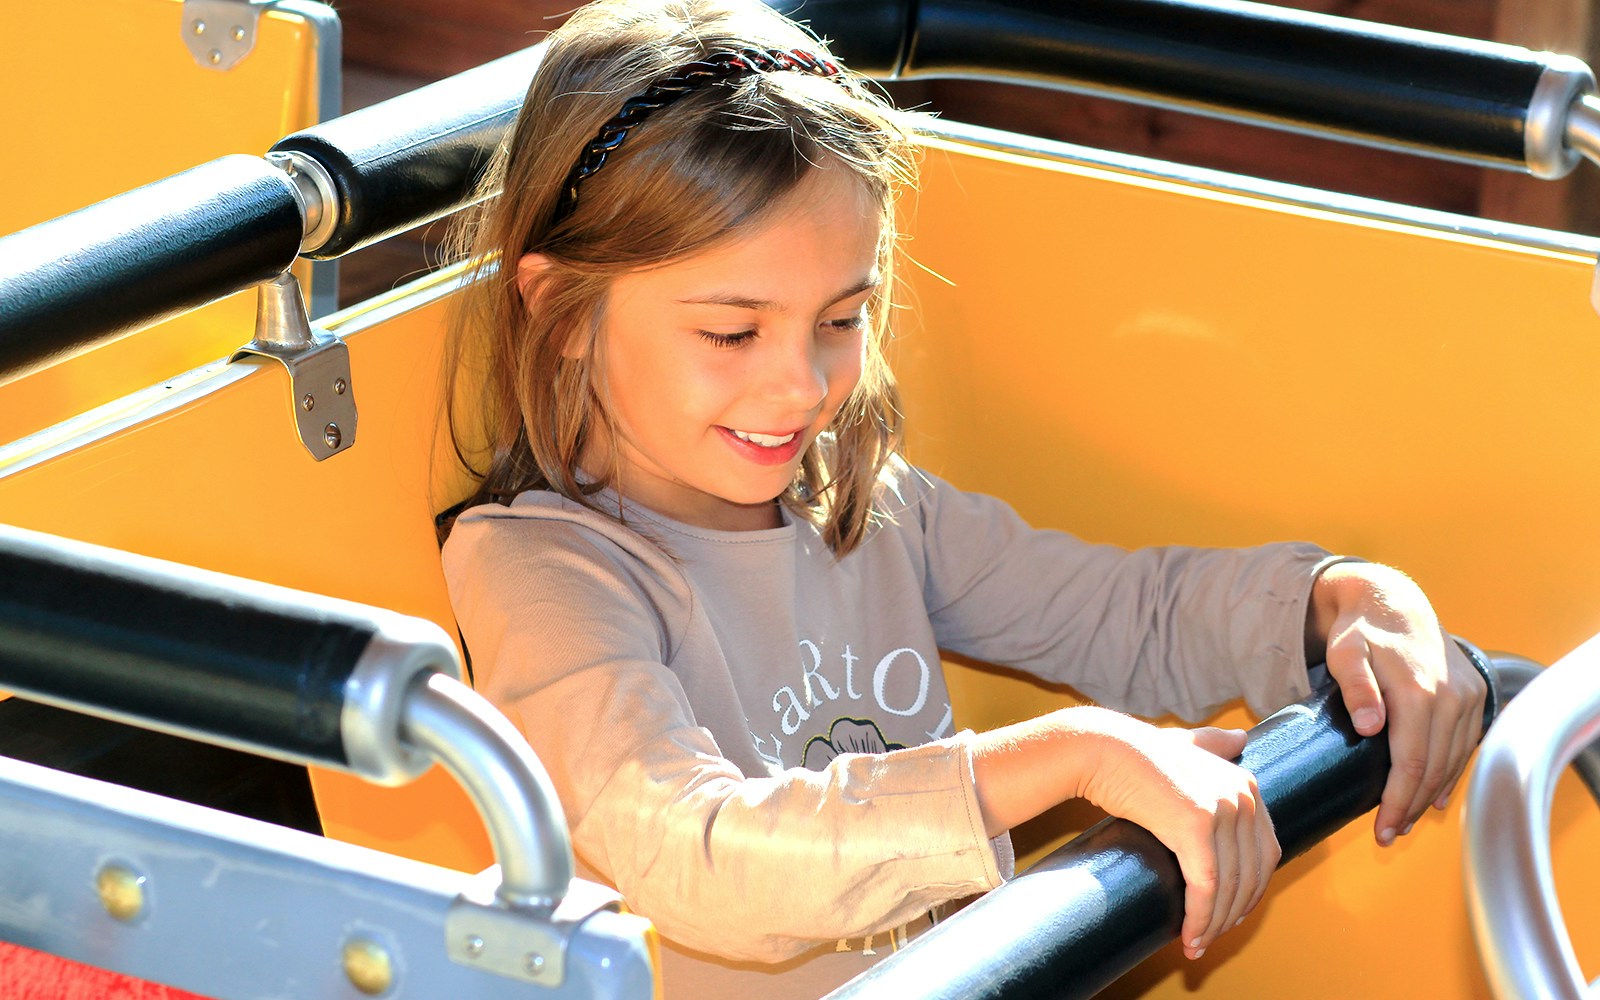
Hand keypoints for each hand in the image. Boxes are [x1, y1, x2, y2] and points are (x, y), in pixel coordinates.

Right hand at [1076, 713, 1279, 960]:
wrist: (1100, 748)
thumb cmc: (1136, 751)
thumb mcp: (1186, 744)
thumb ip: (1214, 743)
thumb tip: (1240, 738)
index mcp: (1246, 784)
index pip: (1265, 853)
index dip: (1252, 891)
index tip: (1232, 914)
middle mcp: (1242, 797)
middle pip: (1250, 875)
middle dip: (1234, 913)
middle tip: (1212, 936)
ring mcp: (1222, 811)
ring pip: (1229, 888)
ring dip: (1215, 925)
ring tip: (1196, 945)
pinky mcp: (1195, 828)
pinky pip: (1206, 889)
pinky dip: (1200, 920)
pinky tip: (1189, 939)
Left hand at [1307, 562, 1485, 845]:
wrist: (1394, 603)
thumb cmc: (1361, 633)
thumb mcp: (1345, 654)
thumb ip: (1356, 688)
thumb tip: (1370, 726)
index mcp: (1419, 693)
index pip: (1412, 763)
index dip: (1398, 801)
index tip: (1383, 830)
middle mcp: (1451, 698)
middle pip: (1435, 769)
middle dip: (1412, 807)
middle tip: (1389, 834)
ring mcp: (1467, 698)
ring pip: (1453, 760)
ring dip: (1431, 794)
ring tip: (1406, 820)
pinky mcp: (1474, 696)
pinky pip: (1466, 744)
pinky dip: (1451, 772)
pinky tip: (1436, 796)